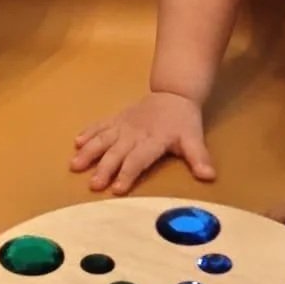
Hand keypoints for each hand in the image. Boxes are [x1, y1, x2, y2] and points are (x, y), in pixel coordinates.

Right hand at [71, 91, 215, 194]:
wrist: (174, 93)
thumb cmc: (183, 122)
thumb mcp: (194, 139)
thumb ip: (199, 158)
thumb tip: (209, 176)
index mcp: (154, 139)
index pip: (139, 159)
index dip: (128, 174)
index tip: (118, 189)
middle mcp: (135, 133)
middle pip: (117, 152)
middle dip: (105, 168)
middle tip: (93, 185)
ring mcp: (123, 125)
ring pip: (103, 138)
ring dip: (89, 152)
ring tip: (75, 166)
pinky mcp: (116, 118)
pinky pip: (100, 125)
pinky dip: (88, 132)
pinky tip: (76, 143)